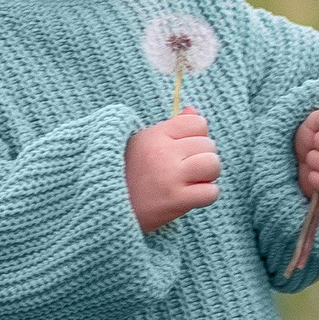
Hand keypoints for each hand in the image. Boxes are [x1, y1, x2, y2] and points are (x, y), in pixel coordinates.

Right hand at [126, 108, 220, 233]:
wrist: (105, 208)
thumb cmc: (126, 174)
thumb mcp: (142, 143)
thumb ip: (170, 127)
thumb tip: (193, 111)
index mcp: (155, 135)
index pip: (198, 123)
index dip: (197, 137)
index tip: (184, 150)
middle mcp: (163, 152)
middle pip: (209, 145)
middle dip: (203, 158)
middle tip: (186, 171)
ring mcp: (170, 176)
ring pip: (213, 165)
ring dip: (207, 176)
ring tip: (191, 182)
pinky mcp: (175, 200)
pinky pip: (211, 192)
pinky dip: (205, 196)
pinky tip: (190, 197)